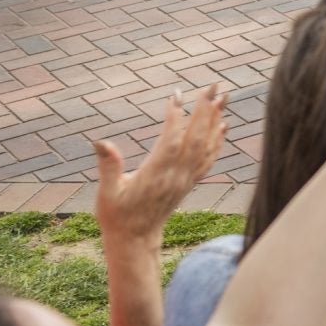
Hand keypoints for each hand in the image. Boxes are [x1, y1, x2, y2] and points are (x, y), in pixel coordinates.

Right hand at [94, 84, 228, 247]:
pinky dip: (218, 140)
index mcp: (156, 174)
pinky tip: (223, 126)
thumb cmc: (117, 217)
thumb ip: (108, 168)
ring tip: (223, 97)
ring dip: (216, 120)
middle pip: (196, 138)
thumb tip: (102, 143)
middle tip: (214, 85)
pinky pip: (209, 159)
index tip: (177, 95)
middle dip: (206, 110)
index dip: (176, 117)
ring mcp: (186, 179)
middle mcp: (177, 175)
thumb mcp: (107, 194)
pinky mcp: (189, 183)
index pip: (171, 140)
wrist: (136, 241)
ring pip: (207, 146)